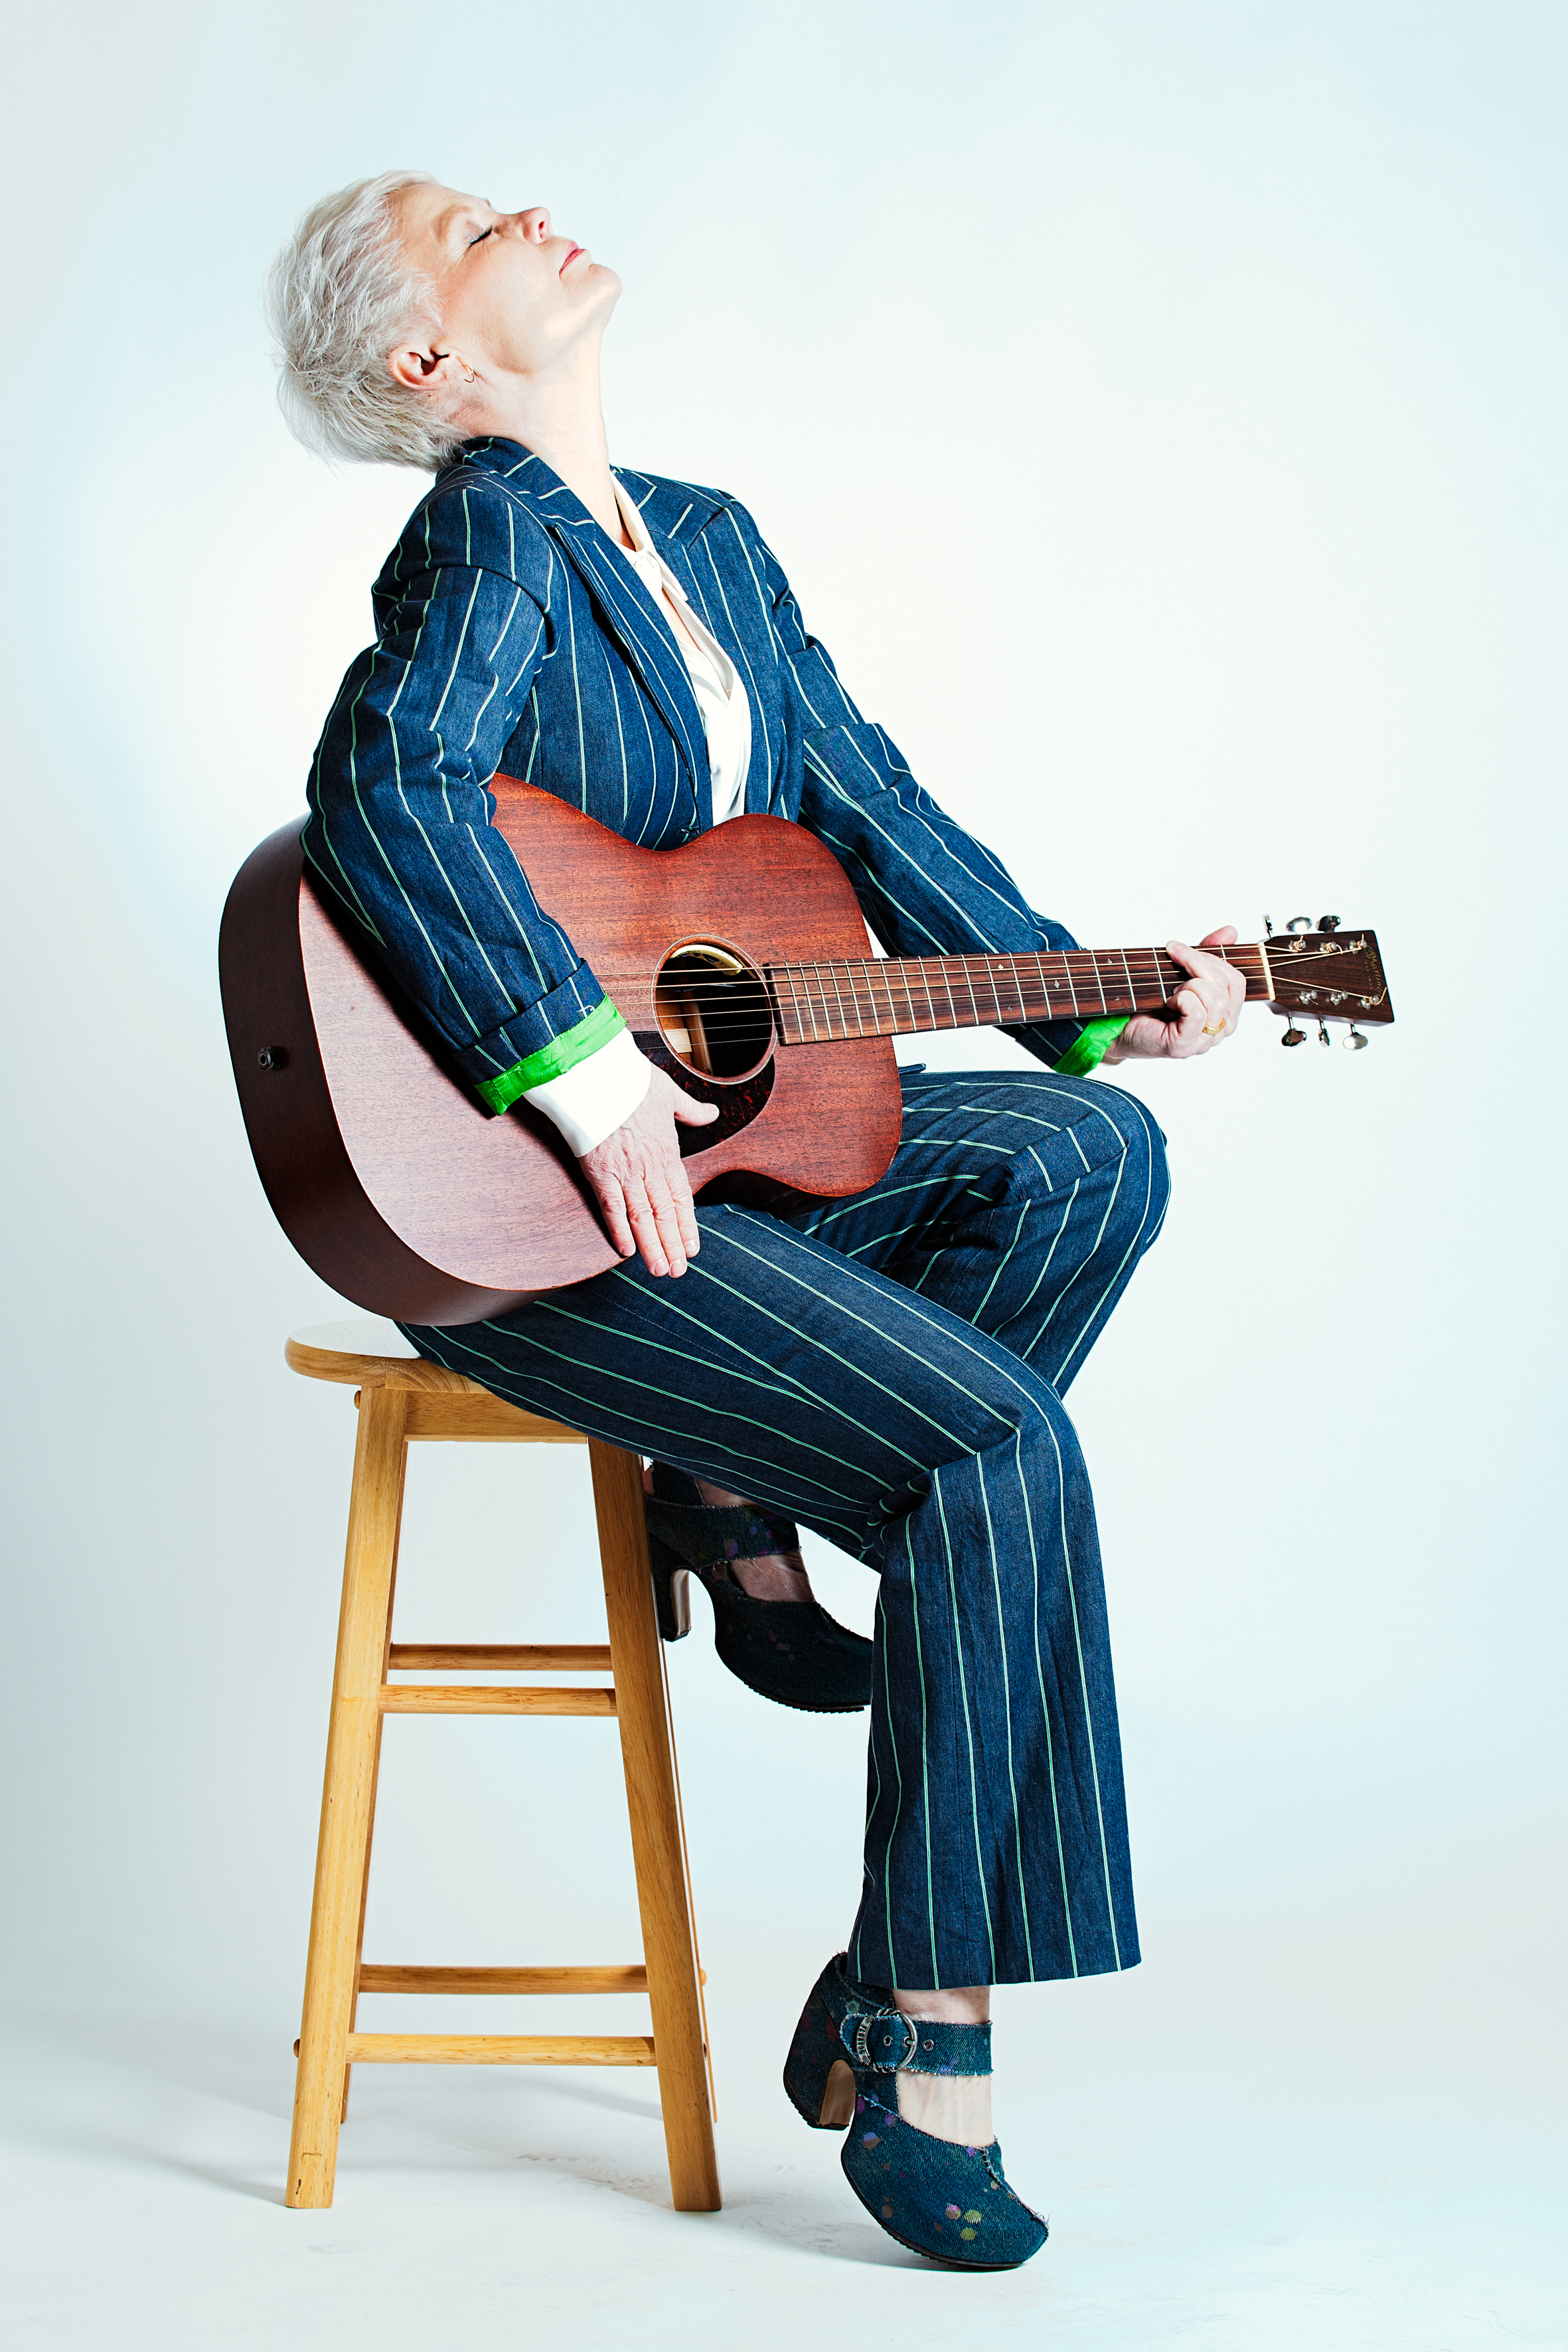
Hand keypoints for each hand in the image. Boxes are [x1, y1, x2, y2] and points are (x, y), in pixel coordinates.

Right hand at [579, 1066, 718, 1276]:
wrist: (595, 1073)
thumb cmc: (629, 1079)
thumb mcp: (669, 1092)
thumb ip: (691, 1109)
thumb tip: (712, 1112)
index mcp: (666, 1150)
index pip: (681, 1197)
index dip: (687, 1225)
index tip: (693, 1247)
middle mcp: (649, 1166)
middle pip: (664, 1214)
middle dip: (672, 1245)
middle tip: (678, 1271)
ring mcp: (624, 1171)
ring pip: (642, 1218)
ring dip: (652, 1246)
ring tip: (660, 1270)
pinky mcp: (599, 1172)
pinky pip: (611, 1208)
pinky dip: (619, 1231)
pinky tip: (626, 1251)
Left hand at [1103, 927, 1246, 1061]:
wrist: (1117, 1024)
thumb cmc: (1150, 1001)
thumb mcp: (1181, 971)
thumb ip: (1207, 954)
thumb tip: (1231, 931)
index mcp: (1226, 1013)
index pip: (1236, 981)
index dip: (1213, 958)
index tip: (1182, 949)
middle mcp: (1220, 1029)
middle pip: (1226, 986)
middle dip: (1197, 963)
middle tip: (1172, 956)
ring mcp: (1204, 1041)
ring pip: (1214, 999)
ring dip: (1187, 984)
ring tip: (1170, 989)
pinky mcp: (1184, 1046)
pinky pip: (1197, 1014)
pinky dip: (1182, 999)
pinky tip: (1168, 1001)